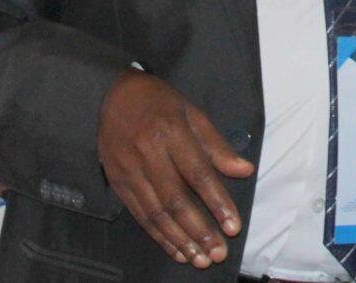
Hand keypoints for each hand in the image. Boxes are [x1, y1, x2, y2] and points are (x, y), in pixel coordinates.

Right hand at [98, 71, 254, 267]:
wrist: (111, 96)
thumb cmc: (158, 103)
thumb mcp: (192, 113)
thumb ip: (217, 145)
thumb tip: (244, 170)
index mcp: (171, 131)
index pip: (198, 174)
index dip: (217, 202)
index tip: (233, 226)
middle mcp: (149, 153)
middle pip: (176, 199)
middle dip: (199, 230)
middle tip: (217, 253)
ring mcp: (130, 170)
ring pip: (156, 213)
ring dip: (180, 240)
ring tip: (199, 259)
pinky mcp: (118, 183)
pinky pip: (140, 215)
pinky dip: (159, 236)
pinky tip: (176, 250)